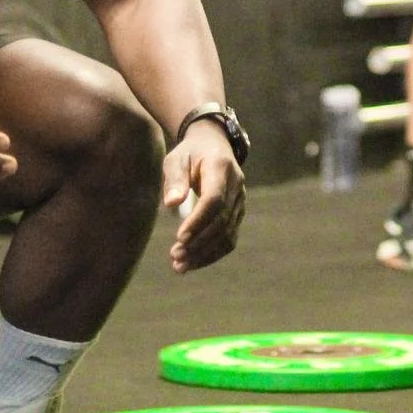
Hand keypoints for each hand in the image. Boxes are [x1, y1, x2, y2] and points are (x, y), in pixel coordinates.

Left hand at [161, 121, 245, 272]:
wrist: (213, 146)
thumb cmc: (190, 153)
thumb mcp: (176, 158)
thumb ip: (175, 179)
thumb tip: (172, 204)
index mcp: (221, 168)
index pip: (215, 199)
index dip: (199, 221)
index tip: (180, 237)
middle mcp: (236, 186)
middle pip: (222, 221)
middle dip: (199, 242)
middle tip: (175, 256)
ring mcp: (240, 201)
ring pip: (228, 234)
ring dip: (205, 253)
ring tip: (180, 266)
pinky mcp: (238, 214)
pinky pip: (229, 238)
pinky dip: (212, 253)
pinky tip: (193, 262)